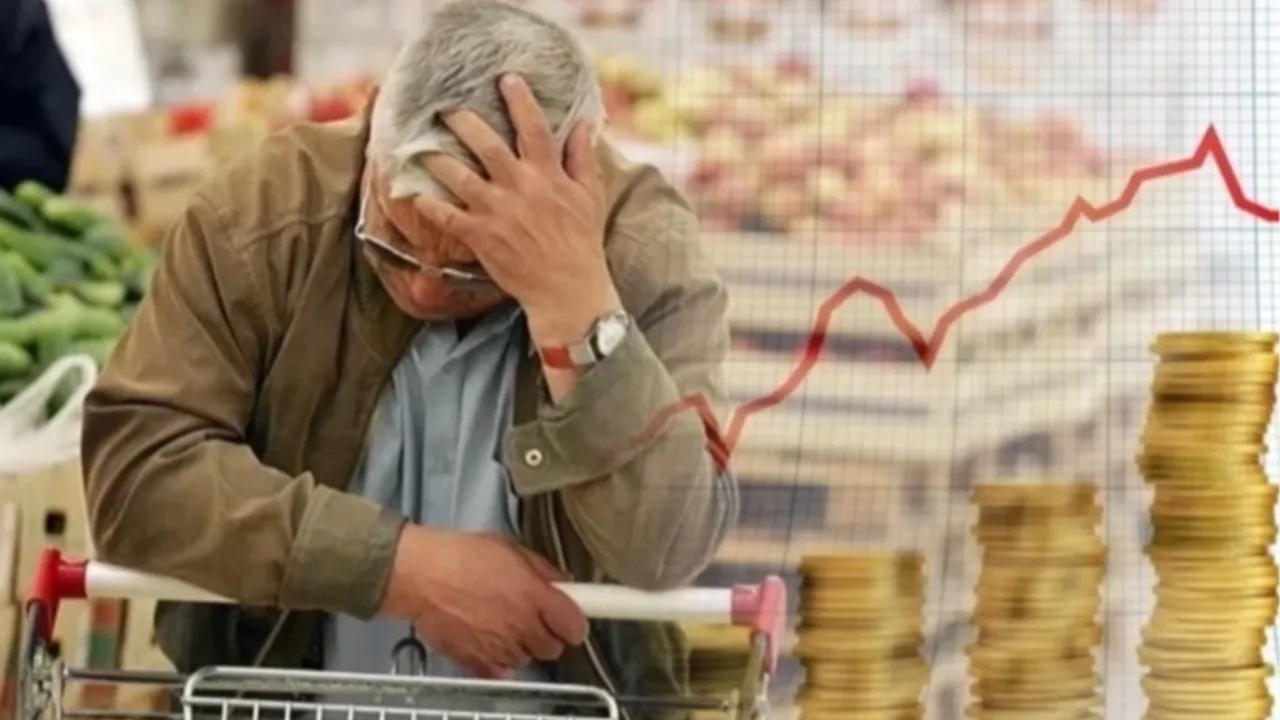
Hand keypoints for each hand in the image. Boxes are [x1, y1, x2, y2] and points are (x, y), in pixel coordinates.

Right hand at [381, 525, 587, 677]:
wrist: (420, 575)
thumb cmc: (462, 554)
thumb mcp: (509, 548)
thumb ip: (541, 569)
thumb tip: (563, 583)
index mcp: (534, 596)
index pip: (575, 626)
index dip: (574, 623)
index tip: (569, 619)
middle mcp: (522, 626)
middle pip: (553, 648)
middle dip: (547, 634)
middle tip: (531, 618)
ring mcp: (500, 648)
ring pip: (527, 660)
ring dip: (521, 646)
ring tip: (502, 624)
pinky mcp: (478, 663)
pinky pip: (501, 671)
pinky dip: (498, 660)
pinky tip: (487, 639)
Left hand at [414, 74, 621, 342]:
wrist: (568, 290)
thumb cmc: (581, 243)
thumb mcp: (590, 196)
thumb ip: (583, 158)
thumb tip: (583, 125)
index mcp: (548, 175)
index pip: (534, 128)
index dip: (519, 100)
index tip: (505, 78)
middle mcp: (520, 188)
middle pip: (486, 145)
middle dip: (463, 122)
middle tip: (445, 108)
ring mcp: (498, 212)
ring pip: (459, 177)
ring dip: (437, 159)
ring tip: (420, 146)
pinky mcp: (482, 237)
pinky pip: (448, 217)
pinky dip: (429, 206)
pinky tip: (415, 195)